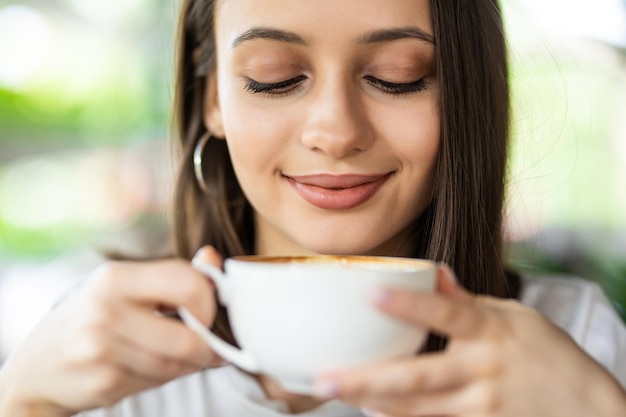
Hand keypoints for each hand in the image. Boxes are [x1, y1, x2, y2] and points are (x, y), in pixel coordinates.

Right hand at [0, 246, 223, 416]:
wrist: (36, 368)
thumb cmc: (91, 319)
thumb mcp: (124, 286)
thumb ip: (173, 275)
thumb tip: (214, 258)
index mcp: (116, 277)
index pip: (188, 284)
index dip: (210, 302)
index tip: (207, 312)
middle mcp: (106, 309)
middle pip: (188, 338)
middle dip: (206, 346)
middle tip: (207, 346)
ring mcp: (101, 349)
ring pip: (176, 365)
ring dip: (188, 364)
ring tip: (177, 355)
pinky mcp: (103, 382)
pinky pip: (157, 382)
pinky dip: (166, 377)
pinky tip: (150, 368)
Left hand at [313, 265, 625, 416]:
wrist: (590, 409)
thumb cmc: (549, 354)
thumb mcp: (514, 317)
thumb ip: (467, 301)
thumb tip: (432, 272)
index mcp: (490, 332)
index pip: (445, 314)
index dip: (408, 305)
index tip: (371, 294)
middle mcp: (481, 370)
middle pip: (417, 376)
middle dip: (367, 379)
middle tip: (326, 377)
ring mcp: (481, 405)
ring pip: (417, 408)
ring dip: (375, 402)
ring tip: (338, 392)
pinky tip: (374, 411)